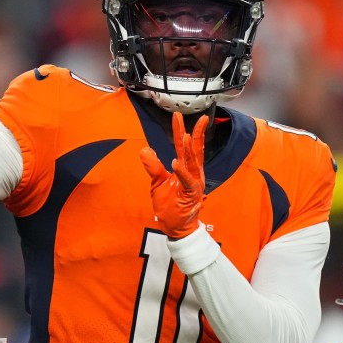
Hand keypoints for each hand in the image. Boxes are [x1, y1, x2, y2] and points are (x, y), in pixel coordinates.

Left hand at [140, 111, 206, 238]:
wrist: (174, 227)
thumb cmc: (169, 205)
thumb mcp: (157, 183)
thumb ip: (153, 166)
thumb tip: (145, 150)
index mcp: (185, 169)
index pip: (183, 147)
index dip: (181, 131)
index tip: (177, 115)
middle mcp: (193, 174)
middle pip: (194, 150)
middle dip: (196, 133)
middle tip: (198, 118)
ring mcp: (194, 184)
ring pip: (193, 164)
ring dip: (189, 150)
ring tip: (186, 136)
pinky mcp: (191, 195)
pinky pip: (187, 182)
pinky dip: (182, 173)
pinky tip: (176, 163)